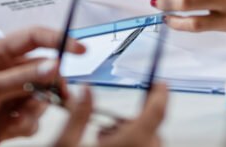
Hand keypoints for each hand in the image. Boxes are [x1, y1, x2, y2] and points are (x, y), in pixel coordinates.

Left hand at [0, 27, 85, 146]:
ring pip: (41, 98)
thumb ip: (21, 78)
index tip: (80, 49)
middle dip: (50, 85)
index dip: (59, 40)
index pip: (34, 39)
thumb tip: (53, 66)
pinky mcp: (9, 119)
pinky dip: (25, 125)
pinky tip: (8, 128)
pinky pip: (32, 120)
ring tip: (15, 116)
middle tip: (55, 96)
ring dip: (34, 109)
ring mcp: (9, 96)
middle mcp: (7, 73)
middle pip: (44, 72)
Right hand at [53, 83, 167, 146]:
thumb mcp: (65, 145)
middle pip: (154, 134)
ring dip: (136, 139)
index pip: (156, 114)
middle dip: (138, 123)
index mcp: (128, 146)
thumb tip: (87, 90)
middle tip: (112, 124)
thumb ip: (79, 115)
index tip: (160, 85)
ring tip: (105, 142)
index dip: (160, 96)